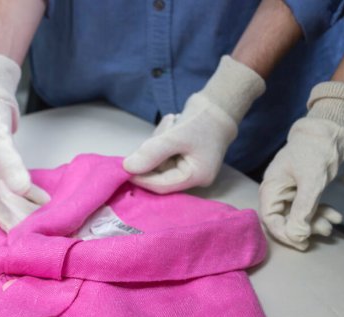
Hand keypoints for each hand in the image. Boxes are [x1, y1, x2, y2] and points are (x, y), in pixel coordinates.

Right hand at [0, 51, 48, 230]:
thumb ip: (9, 162)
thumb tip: (21, 189)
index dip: (3, 220)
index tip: (18, 236)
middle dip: (17, 218)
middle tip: (37, 233)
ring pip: (9, 196)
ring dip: (25, 208)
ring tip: (44, 221)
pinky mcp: (1, 166)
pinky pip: (16, 185)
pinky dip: (30, 193)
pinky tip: (45, 201)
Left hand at [123, 56, 264, 192]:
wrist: (219, 104)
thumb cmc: (203, 121)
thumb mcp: (175, 137)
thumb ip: (151, 153)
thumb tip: (127, 167)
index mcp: (195, 177)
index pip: (162, 185)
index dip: (142, 178)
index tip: (124, 168)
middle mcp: (192, 176)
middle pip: (159, 172)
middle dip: (153, 152)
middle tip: (164, 129)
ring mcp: (186, 166)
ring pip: (158, 160)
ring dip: (158, 140)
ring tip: (172, 122)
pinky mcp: (181, 156)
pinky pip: (162, 152)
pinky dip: (162, 137)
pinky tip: (173, 122)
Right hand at [259, 82, 343, 249]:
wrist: (333, 127)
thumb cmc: (317, 149)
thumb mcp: (311, 182)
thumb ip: (302, 211)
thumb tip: (297, 236)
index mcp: (271, 188)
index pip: (270, 219)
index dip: (285, 233)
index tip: (302, 242)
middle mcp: (278, 191)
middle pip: (284, 219)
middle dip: (304, 228)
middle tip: (323, 232)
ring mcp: (290, 190)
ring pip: (298, 215)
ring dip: (315, 222)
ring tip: (332, 226)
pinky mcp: (303, 188)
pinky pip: (309, 207)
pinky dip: (321, 212)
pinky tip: (336, 216)